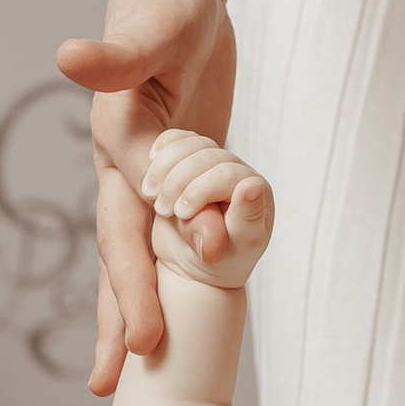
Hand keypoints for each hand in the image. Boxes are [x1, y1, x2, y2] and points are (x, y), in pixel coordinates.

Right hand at [55, 0, 236, 395]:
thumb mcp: (152, 24)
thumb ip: (115, 51)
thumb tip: (67, 57)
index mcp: (120, 143)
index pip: (129, 224)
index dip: (138, 280)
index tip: (147, 336)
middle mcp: (129, 167)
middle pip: (123, 255)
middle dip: (122, 315)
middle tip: (117, 381)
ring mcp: (153, 171)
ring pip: (144, 252)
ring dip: (137, 304)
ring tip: (130, 365)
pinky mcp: (182, 167)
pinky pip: (178, 229)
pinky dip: (179, 268)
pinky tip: (182, 302)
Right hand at [141, 131, 274, 288]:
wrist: (194, 265)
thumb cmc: (220, 262)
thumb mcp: (233, 248)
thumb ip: (245, 218)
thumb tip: (253, 186)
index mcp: (254, 189)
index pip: (228, 173)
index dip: (201, 189)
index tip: (181, 213)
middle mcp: (235, 170)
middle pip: (206, 155)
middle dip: (179, 181)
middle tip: (164, 211)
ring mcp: (210, 163)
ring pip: (189, 144)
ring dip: (165, 167)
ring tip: (152, 196)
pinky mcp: (187, 159)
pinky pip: (174, 141)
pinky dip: (159, 151)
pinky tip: (150, 171)